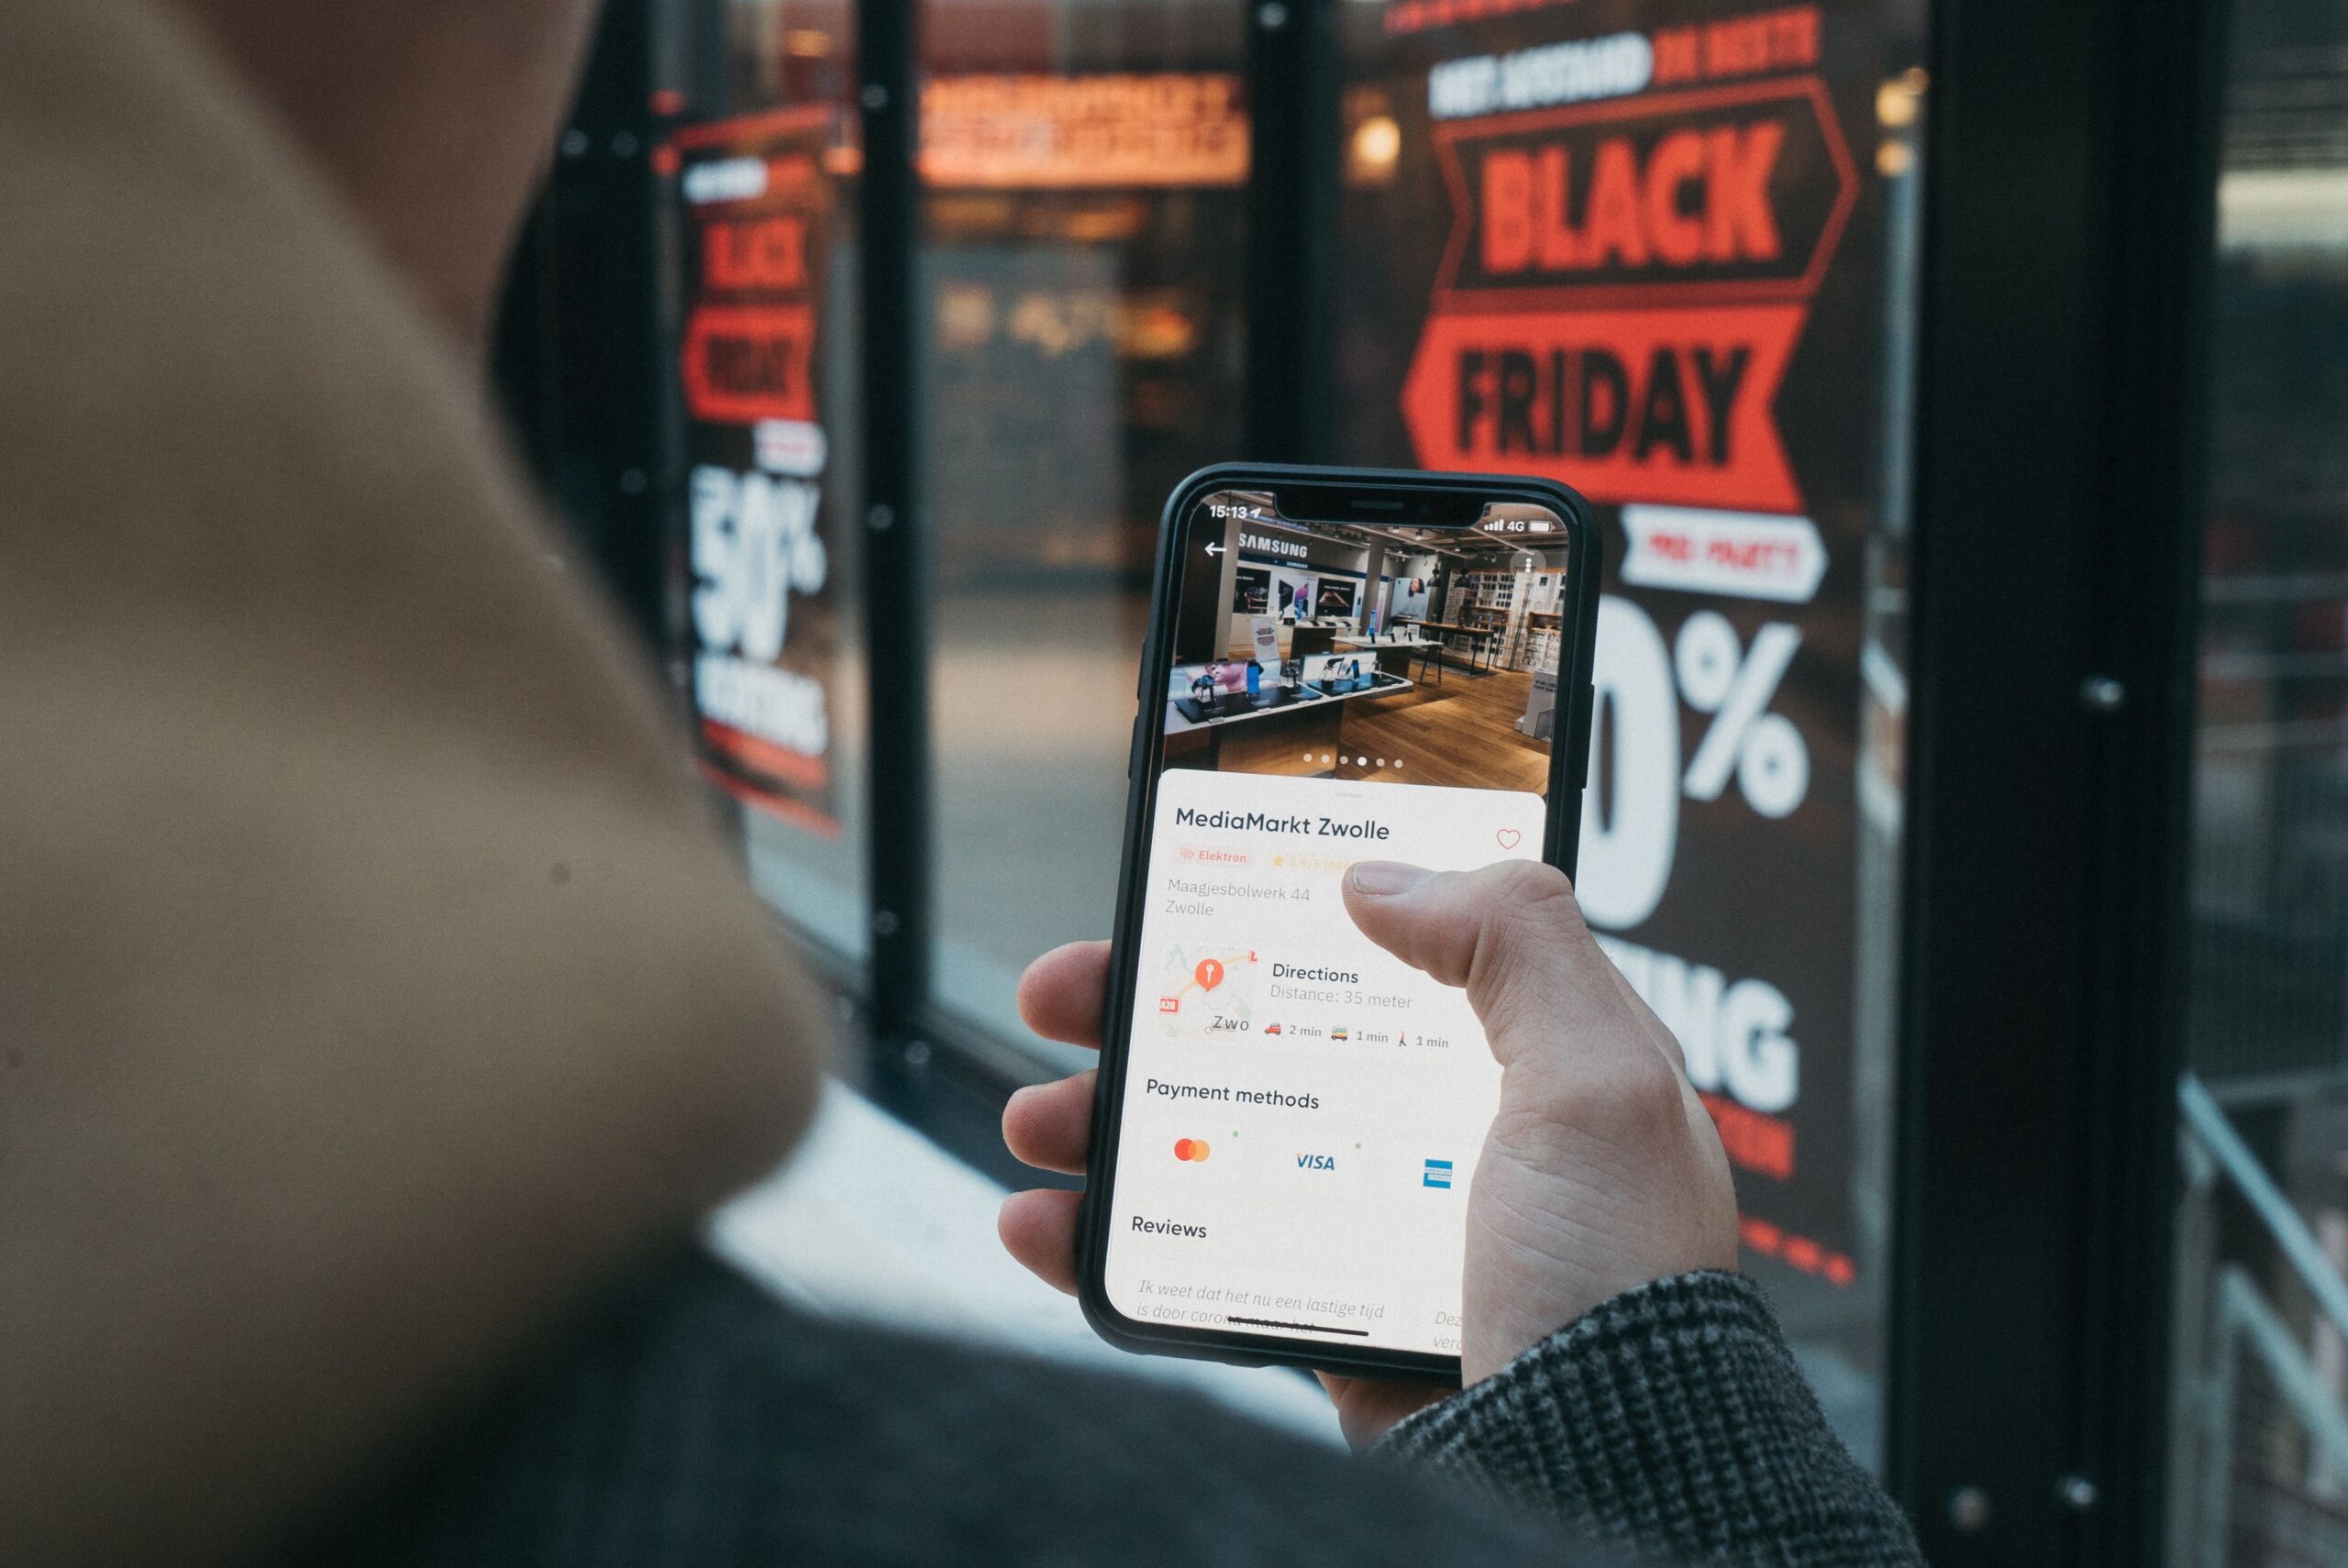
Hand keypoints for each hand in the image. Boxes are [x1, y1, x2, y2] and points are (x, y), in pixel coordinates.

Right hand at [999, 859, 1738, 1446]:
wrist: (1592, 1475)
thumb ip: (1514, 943)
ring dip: (1106, 1119)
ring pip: (1215, 1139)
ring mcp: (1376, 1220)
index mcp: (1521, 1057)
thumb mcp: (1597, 1082)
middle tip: (1068, 991)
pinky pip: (1197, 1255)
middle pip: (1271, 1032)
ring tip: (1037, 1118)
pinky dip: (1110, 1238)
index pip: (1391, 942)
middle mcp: (1445, 1128)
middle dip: (1154, 1006)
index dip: (1285, 905)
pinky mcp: (1326, 1309)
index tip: (1191, 880)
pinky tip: (1050, 1224)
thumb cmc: (1618, 1287)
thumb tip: (1383, 875)